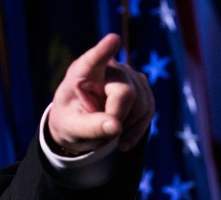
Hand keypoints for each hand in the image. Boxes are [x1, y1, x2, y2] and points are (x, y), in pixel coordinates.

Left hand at [47, 33, 154, 153]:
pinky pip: (149, 110)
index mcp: (82, 72)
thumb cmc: (72, 121)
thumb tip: (116, 127)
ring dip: (127, 126)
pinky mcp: (142, 86)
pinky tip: (122, 139)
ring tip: (107, 133)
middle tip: (100, 135)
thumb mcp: (72, 128)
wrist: (82, 124)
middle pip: (126, 92)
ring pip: (142, 104)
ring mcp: (128, 75)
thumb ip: (90, 127)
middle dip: (117, 118)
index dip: (104, 51)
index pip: (93, 60)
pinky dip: (137, 130)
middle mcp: (108, 67)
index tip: (113, 40)